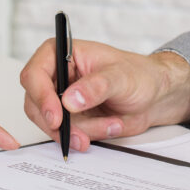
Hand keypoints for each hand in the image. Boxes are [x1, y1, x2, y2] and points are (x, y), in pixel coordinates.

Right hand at [19, 39, 189, 150]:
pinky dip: (86, 137)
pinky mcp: (69, 118)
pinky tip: (109, 127)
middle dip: (60, 124)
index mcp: (61, 53)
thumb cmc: (138, 75)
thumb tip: (70, 99)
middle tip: (80, 136)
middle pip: (35, 104)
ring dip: (79, 131)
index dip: (41, 97)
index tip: (57, 117)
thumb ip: (96, 87)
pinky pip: (65, 134)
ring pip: (50, 124)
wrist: (154, 96)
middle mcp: (55, 76)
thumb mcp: (121, 77)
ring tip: (110, 125)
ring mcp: (59, 99)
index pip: (34, 74)